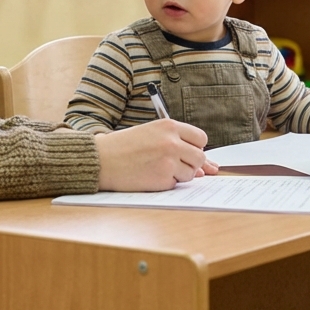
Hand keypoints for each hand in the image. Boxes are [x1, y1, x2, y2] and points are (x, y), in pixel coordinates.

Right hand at [94, 119, 211, 190]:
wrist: (101, 160)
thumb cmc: (124, 146)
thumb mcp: (151, 135)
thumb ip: (178, 145)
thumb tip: (207, 168)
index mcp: (169, 126)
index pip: (201, 138)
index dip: (195, 147)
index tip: (186, 152)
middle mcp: (172, 141)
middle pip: (200, 157)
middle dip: (191, 164)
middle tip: (171, 164)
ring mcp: (169, 160)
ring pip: (191, 173)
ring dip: (179, 175)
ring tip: (156, 168)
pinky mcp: (163, 178)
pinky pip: (176, 184)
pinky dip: (167, 183)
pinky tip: (150, 176)